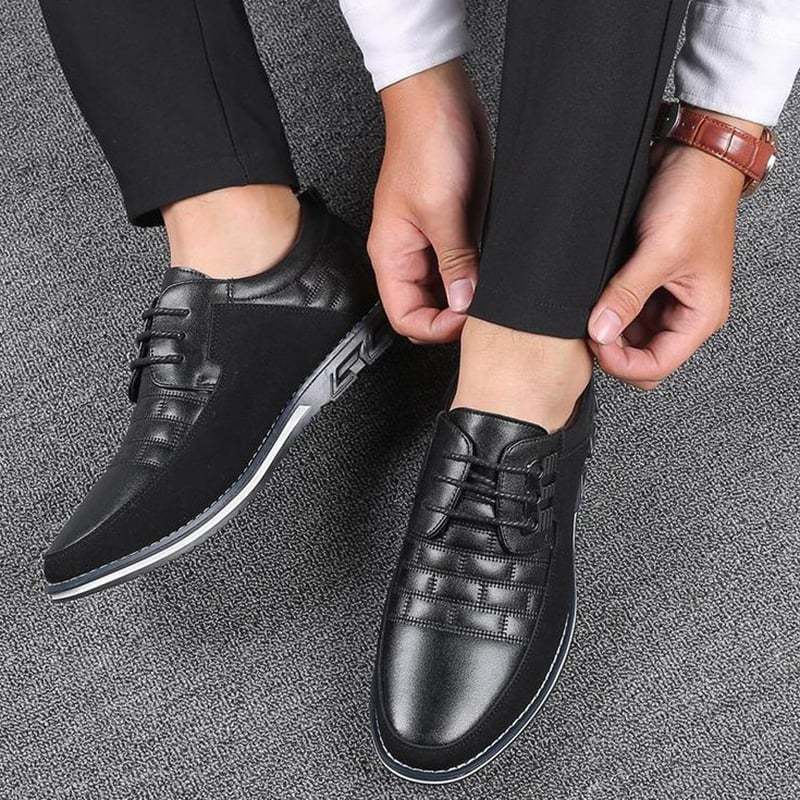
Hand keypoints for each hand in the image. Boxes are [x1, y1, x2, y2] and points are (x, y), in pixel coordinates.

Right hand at [368, 60, 491, 342]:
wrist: (441, 99)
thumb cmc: (425, 142)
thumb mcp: (441, 209)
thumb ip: (453, 261)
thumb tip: (463, 302)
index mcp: (391, 255)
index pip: (405, 317)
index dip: (435, 327)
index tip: (465, 318)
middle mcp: (408, 254)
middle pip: (427, 308)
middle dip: (455, 315)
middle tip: (485, 308)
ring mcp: (432, 242)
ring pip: (448, 290)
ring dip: (469, 294)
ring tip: (492, 287)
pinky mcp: (454, 228)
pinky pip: (464, 265)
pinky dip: (479, 273)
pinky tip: (495, 267)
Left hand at [587, 113, 759, 388]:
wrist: (693, 156)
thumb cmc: (695, 198)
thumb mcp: (661, 251)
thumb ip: (628, 295)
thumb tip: (600, 332)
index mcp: (701, 314)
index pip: (658, 366)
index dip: (622, 362)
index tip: (594, 341)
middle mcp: (684, 311)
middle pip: (642, 357)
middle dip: (613, 350)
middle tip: (587, 327)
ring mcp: (664, 298)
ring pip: (629, 336)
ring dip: (606, 329)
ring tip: (586, 307)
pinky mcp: (647, 281)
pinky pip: (623, 310)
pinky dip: (606, 309)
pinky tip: (592, 295)